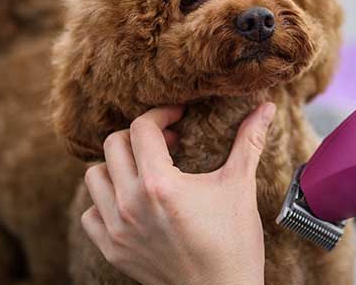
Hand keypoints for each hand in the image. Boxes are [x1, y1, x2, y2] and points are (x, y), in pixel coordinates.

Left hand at [81, 103, 276, 284]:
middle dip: (139, 137)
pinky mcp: (113, 249)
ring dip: (118, 166)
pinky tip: (132, 202)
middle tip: (167, 143)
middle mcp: (130, 203)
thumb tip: (265, 107)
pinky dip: (105, 202)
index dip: (161, 115)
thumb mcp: (240, 185)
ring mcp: (118, 228)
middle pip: (113, 145)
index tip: (178, 118)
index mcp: (159, 183)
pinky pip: (90, 214)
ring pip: (95, 177)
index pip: (141, 128)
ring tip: (146, 170)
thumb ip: (249, 141)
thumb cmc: (234, 241)